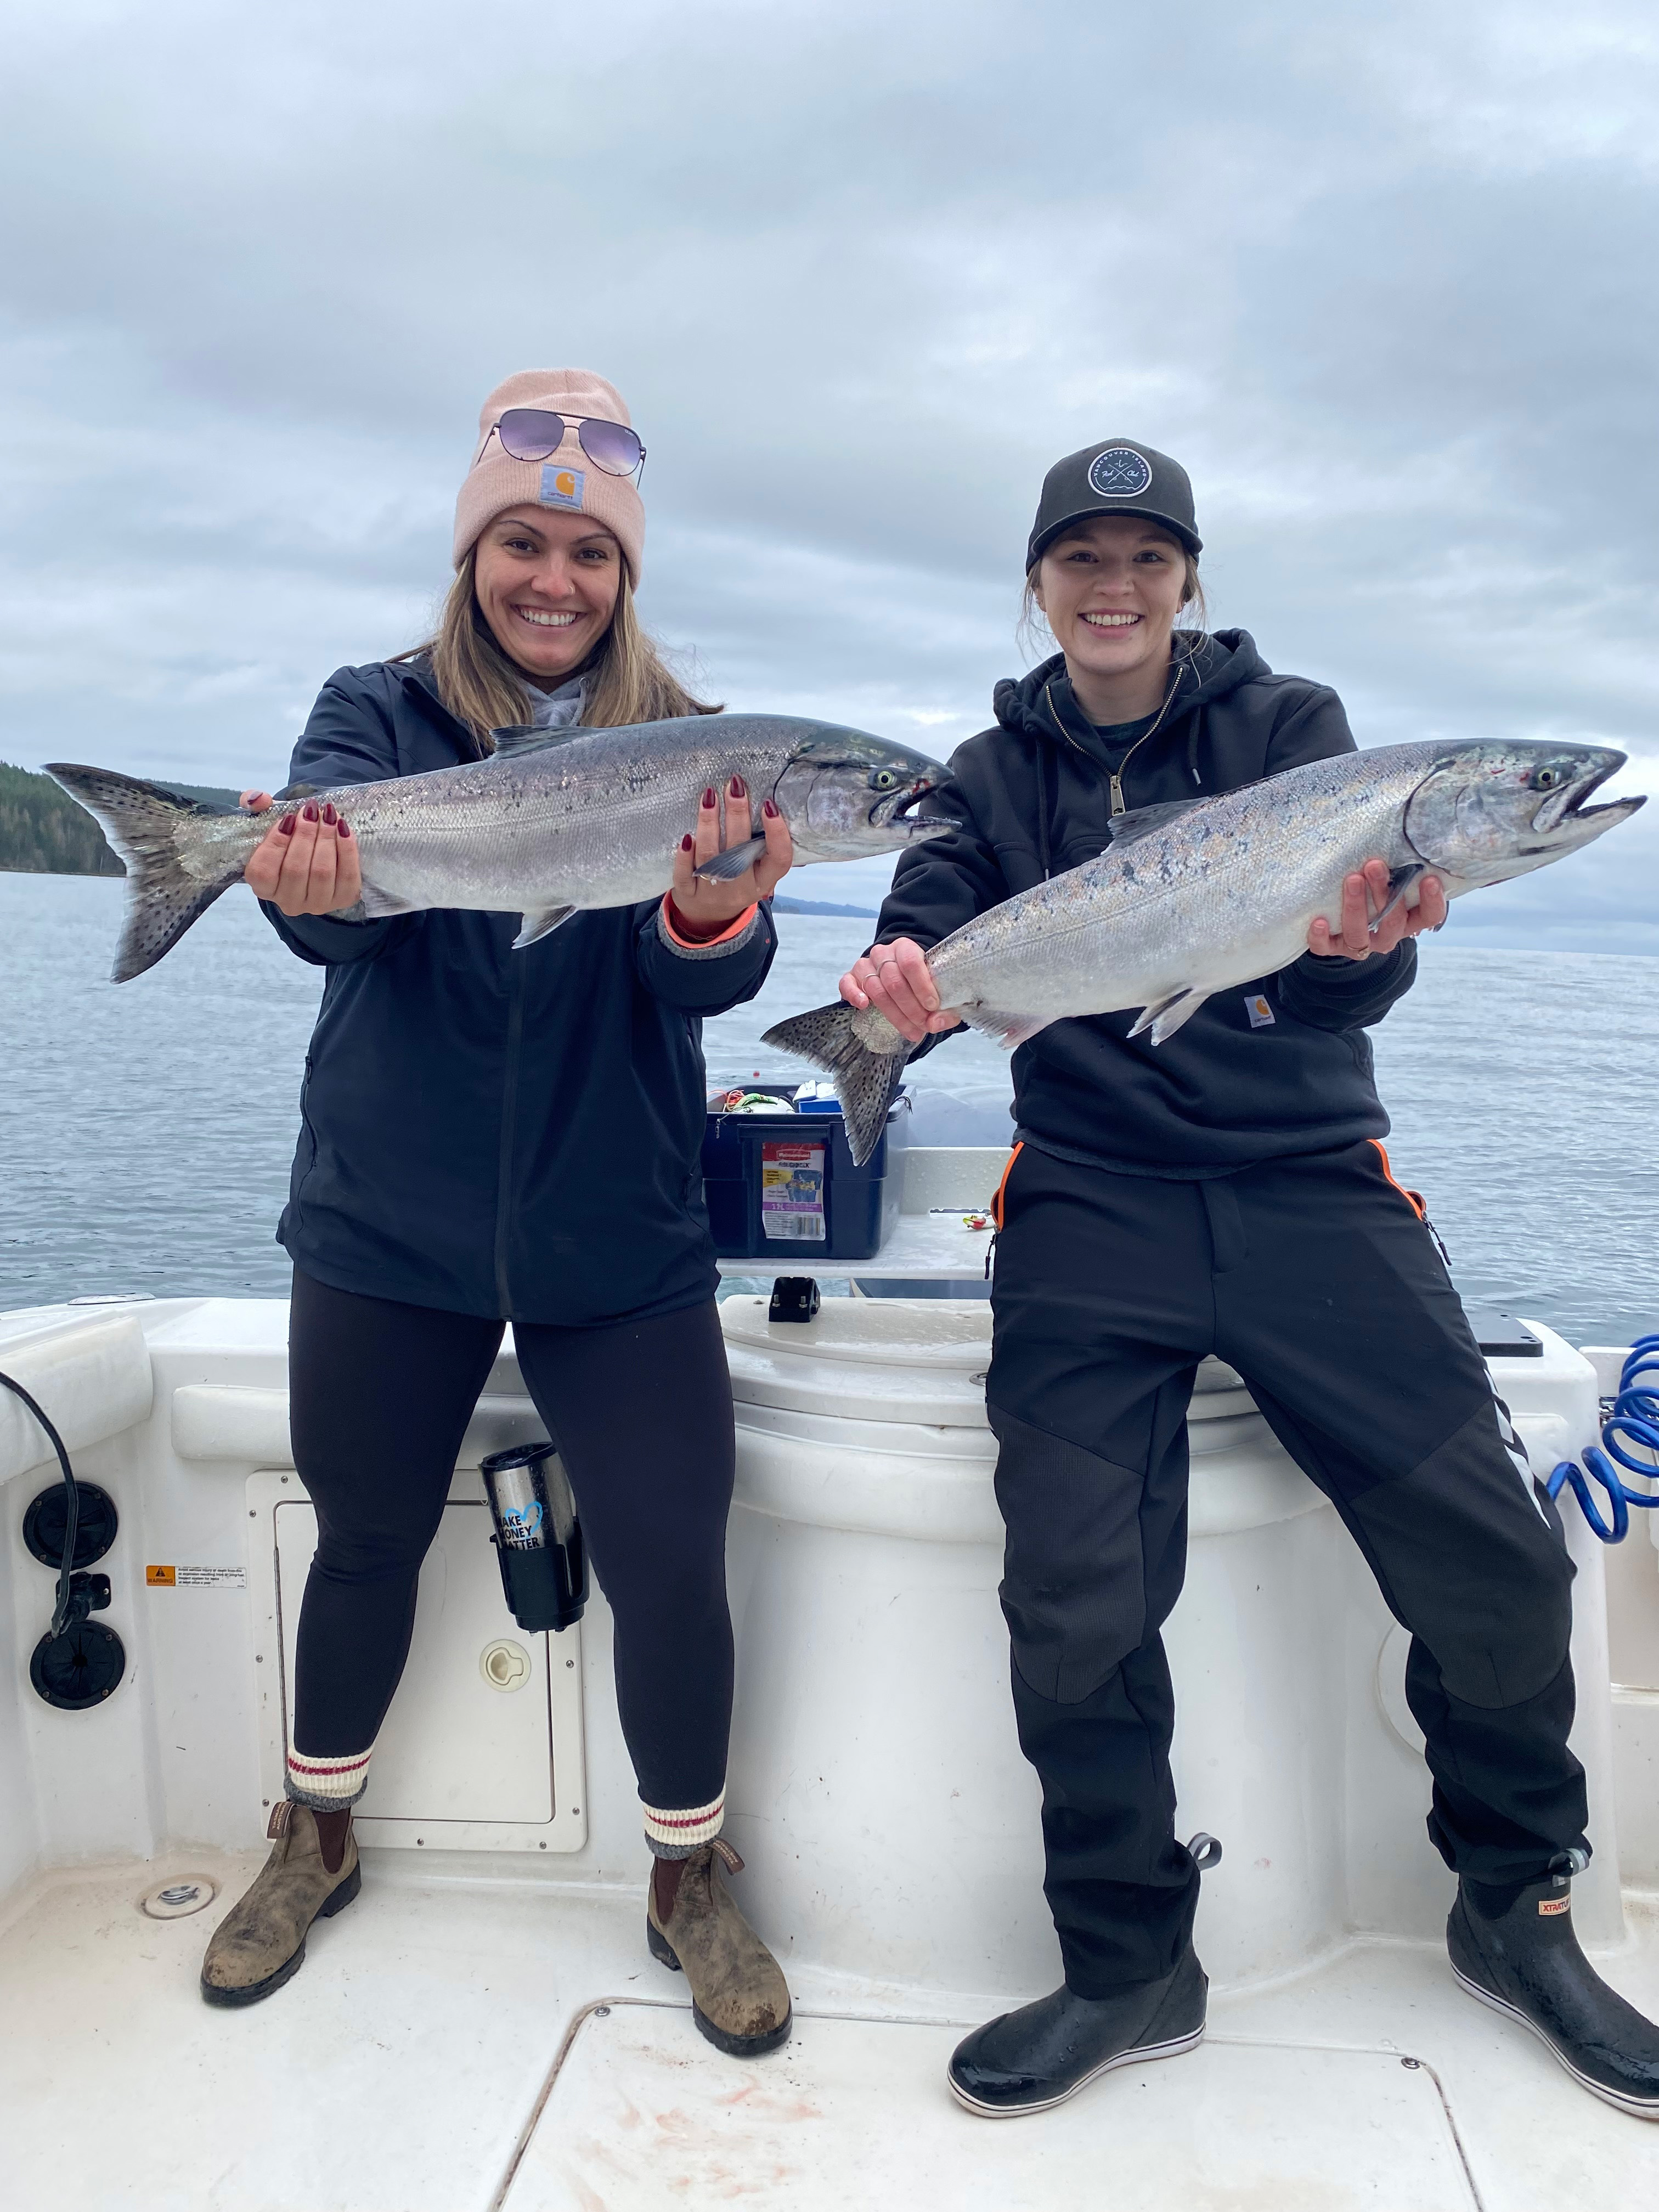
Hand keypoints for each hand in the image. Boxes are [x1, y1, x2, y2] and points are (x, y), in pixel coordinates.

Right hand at [244, 799, 362, 915]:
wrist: (317, 853)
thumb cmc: (289, 838)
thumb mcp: (268, 821)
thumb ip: (256, 806)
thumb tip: (258, 798)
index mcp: (262, 887)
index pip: (263, 871)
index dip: (276, 843)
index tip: (288, 818)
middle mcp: (288, 902)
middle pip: (295, 870)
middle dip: (305, 835)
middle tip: (311, 810)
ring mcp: (316, 904)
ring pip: (321, 872)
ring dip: (326, 838)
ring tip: (328, 815)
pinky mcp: (342, 899)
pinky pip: (347, 875)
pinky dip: (346, 849)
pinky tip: (343, 828)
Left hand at [667, 775, 792, 939]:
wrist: (708, 916)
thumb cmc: (737, 882)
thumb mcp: (757, 872)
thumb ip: (762, 846)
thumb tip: (768, 801)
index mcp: (764, 881)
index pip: (779, 859)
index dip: (777, 833)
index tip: (769, 804)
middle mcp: (741, 889)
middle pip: (740, 851)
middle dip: (738, 815)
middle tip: (734, 786)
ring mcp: (713, 893)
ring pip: (711, 858)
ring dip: (709, 824)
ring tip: (709, 796)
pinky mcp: (689, 895)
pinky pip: (685, 876)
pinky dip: (684, 856)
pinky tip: (686, 836)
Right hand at [839, 937, 961, 1044]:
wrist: (898, 972)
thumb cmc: (919, 981)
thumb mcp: (936, 988)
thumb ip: (942, 1007)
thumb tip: (937, 1023)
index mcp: (905, 947)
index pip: (911, 962)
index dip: (922, 986)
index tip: (933, 1006)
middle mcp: (883, 953)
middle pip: (894, 981)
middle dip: (911, 1008)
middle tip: (924, 1025)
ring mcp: (865, 964)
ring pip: (876, 988)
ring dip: (894, 1014)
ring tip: (911, 1030)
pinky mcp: (851, 977)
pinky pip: (846, 983)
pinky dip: (854, 994)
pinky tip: (864, 1006)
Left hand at [1308, 858, 1446, 959]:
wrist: (1343, 923)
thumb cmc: (1375, 889)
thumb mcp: (1393, 876)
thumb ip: (1402, 862)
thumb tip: (1404, 817)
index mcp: (1409, 920)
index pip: (1429, 916)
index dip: (1432, 901)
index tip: (1429, 878)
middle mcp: (1388, 935)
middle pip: (1392, 922)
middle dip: (1383, 892)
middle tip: (1374, 865)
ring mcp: (1361, 944)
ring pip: (1359, 933)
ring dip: (1356, 907)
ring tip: (1351, 879)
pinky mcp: (1333, 948)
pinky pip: (1326, 948)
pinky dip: (1321, 937)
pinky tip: (1318, 921)